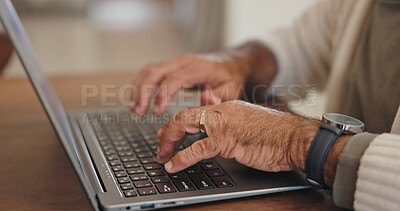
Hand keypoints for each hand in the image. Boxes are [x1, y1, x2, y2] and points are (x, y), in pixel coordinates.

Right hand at [131, 53, 248, 115]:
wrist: (231, 62)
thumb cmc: (231, 77)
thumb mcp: (231, 88)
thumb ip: (219, 96)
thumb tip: (204, 99)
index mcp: (198, 68)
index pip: (174, 78)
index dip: (162, 95)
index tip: (156, 112)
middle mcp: (183, 62)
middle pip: (155, 72)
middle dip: (143, 92)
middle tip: (138, 112)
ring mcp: (176, 62)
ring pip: (149, 70)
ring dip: (138, 88)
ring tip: (133, 108)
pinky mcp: (171, 66)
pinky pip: (151, 71)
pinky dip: (141, 84)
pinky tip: (135, 99)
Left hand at [156, 100, 320, 172]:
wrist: (294, 137)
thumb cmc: (275, 134)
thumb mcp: (247, 123)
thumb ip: (229, 121)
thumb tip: (212, 120)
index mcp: (226, 107)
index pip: (194, 112)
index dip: (176, 124)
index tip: (166, 134)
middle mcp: (222, 112)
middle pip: (184, 116)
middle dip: (167, 132)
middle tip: (160, 148)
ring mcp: (224, 124)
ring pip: (186, 126)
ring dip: (169, 142)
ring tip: (162, 157)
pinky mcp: (228, 140)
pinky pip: (198, 148)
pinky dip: (182, 157)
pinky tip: (174, 165)